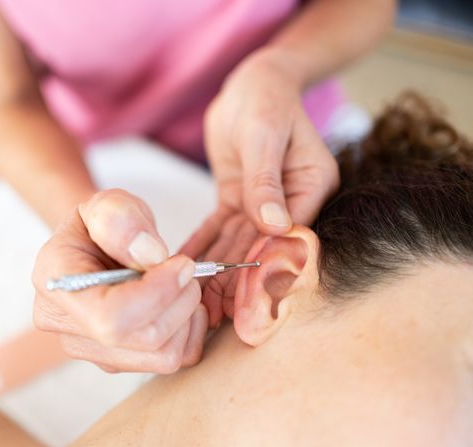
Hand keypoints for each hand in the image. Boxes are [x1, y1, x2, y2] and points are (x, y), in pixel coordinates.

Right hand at [32, 189, 207, 372]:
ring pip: (163, 356)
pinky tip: (179, 305)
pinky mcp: (120, 363)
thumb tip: (150, 255)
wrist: (98, 247)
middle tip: (187, 268)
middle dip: (180, 300)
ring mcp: (93, 352)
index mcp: (57, 284)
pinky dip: (189, 333)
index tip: (183, 264)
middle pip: (144, 340)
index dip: (157, 294)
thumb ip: (120, 218)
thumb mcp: (108, 204)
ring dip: (187, 317)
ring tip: (181, 285)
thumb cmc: (104, 225)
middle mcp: (66, 328)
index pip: (110, 318)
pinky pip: (173, 361)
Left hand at [182, 52, 339, 325]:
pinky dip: (203, 246)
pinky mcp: (240, 199)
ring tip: (195, 300)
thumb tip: (276, 224)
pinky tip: (185, 266)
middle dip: (236, 279)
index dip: (265, 267)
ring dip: (216, 271)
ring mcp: (265, 204)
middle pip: (262, 247)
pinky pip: (219, 228)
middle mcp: (291, 202)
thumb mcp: (265, 134)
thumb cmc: (266, 99)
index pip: (289, 236)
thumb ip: (266, 180)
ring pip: (237, 243)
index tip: (244, 296)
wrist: (253, 82)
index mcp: (312, 187)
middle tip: (214, 312)